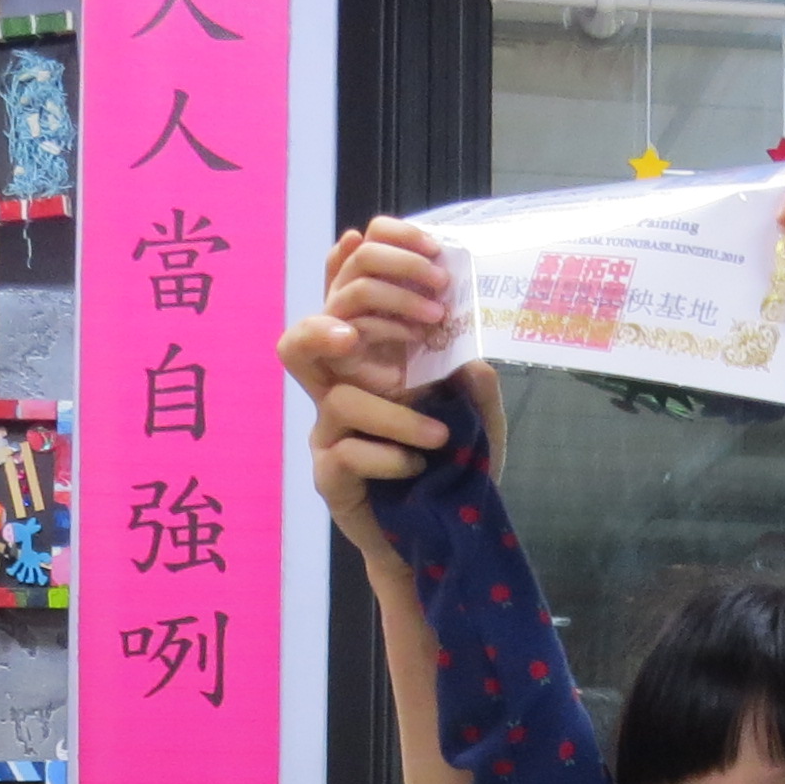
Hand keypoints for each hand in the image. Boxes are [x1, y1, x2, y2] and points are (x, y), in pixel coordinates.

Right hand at [280, 222, 482, 552]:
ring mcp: (329, 436)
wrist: (439, 541)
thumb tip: (469, 356)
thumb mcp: (480, 423)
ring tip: (442, 436)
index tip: (375, 242)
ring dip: (396, 414)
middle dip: (365, 312)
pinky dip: (387, 456)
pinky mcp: (330, 479)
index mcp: (368, 369)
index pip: (341, 303)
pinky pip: (345, 453)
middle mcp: (339, 393)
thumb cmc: (454, 473)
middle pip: (304, 336)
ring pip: (340, 401)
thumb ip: (476, 387)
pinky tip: (417, 465)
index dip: (346, 267)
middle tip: (427, 321)